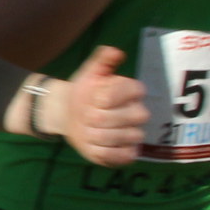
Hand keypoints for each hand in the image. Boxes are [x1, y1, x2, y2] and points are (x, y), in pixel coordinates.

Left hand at [43, 45, 147, 166]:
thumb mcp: (89, 72)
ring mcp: (134, 134)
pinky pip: (122, 157)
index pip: (130, 91)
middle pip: (127, 117)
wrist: (71, 112)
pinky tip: (92, 144)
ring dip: (96, 135)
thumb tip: (115, 52)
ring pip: (123, 138)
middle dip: (98, 117)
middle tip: (86, 115)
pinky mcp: (127, 154)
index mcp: (133, 91)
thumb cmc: (84, 91)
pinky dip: (102, 152)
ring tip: (87, 129)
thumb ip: (102, 59)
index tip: (93, 97)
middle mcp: (139, 112)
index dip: (106, 96)